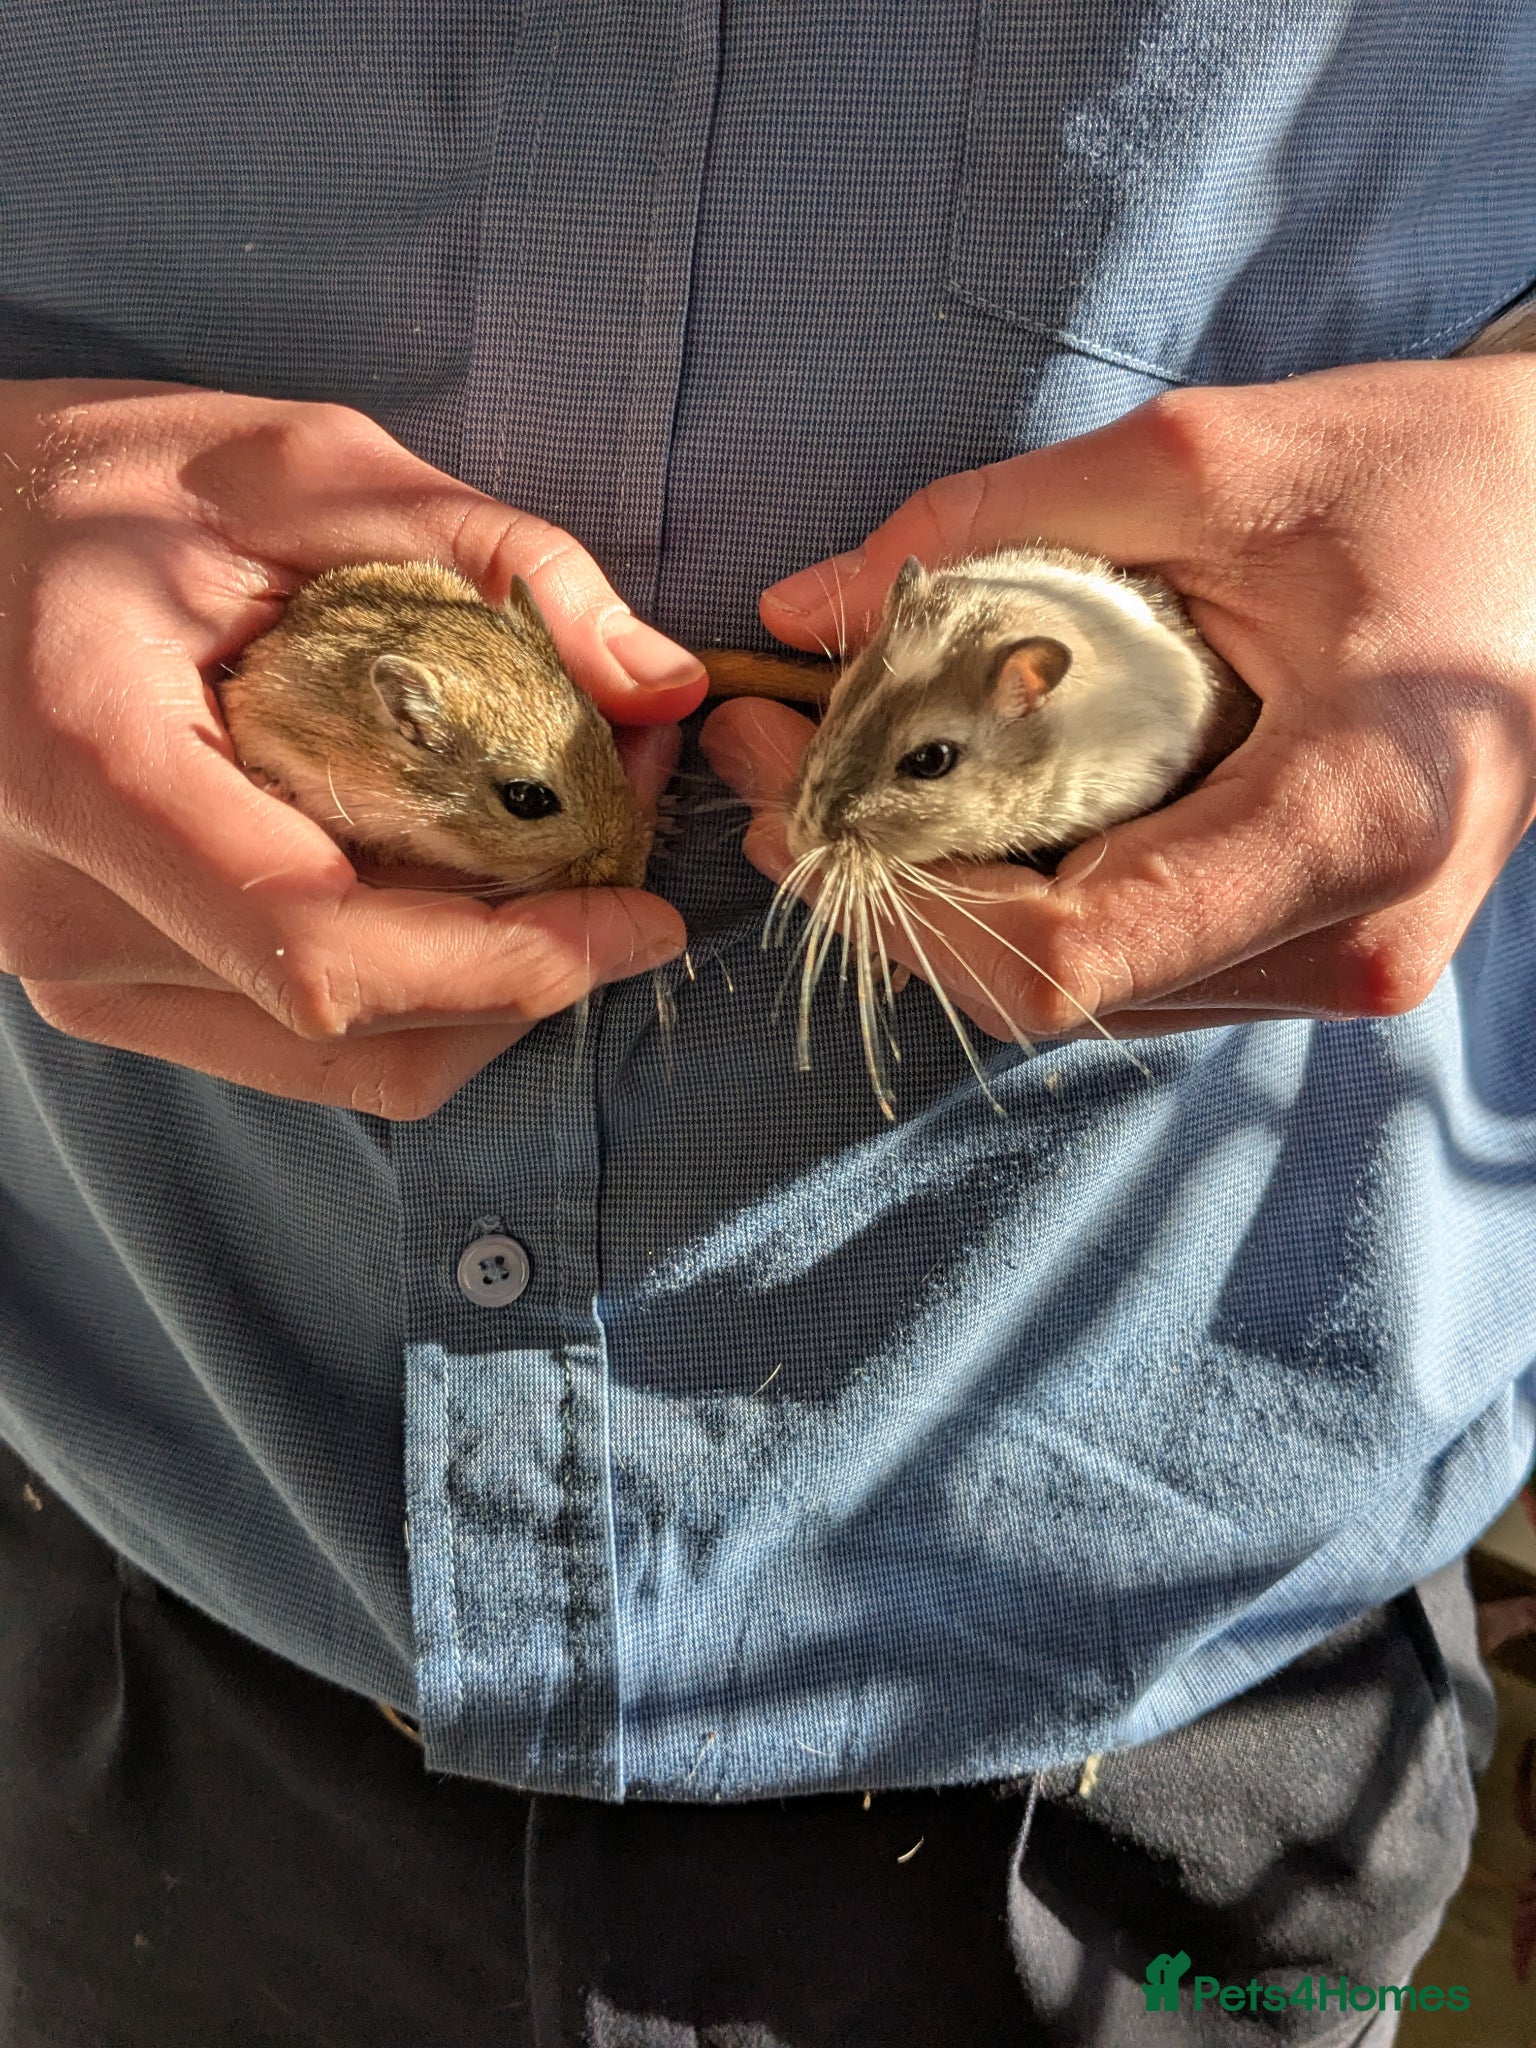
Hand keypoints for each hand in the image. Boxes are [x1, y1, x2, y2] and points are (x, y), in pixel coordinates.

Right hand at [0, 380, 705, 1115]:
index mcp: (97, 772)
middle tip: (634, 841)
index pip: (326, 944)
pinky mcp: (112, 985)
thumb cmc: (83, 491)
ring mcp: (84, 969)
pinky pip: (304, 1040)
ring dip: (491, 983)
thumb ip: (489, 558)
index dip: (510, 960)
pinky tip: (468, 884)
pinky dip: (421, 984)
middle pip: (363, 1022)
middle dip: (536, 958)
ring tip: (569, 856)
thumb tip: (661, 682)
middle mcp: (72, 911)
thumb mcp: (288, 467)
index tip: (638, 918)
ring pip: (348, 1060)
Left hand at [703, 358, 1535, 1039]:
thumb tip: (804, 606)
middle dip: (886, 885)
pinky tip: (956, 801)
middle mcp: (1343, 940)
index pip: (1067, 956)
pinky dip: (1019, 889)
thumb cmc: (1441, 483)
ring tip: (843, 769)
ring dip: (941, 892)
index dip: (898, 893)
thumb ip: (994, 530)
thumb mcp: (1211, 464)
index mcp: (1346, 826)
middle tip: (781, 760)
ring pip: (1074, 987)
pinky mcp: (1310, 947)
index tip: (798, 784)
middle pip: (1044, 984)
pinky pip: (1124, 956)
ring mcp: (1331, 961)